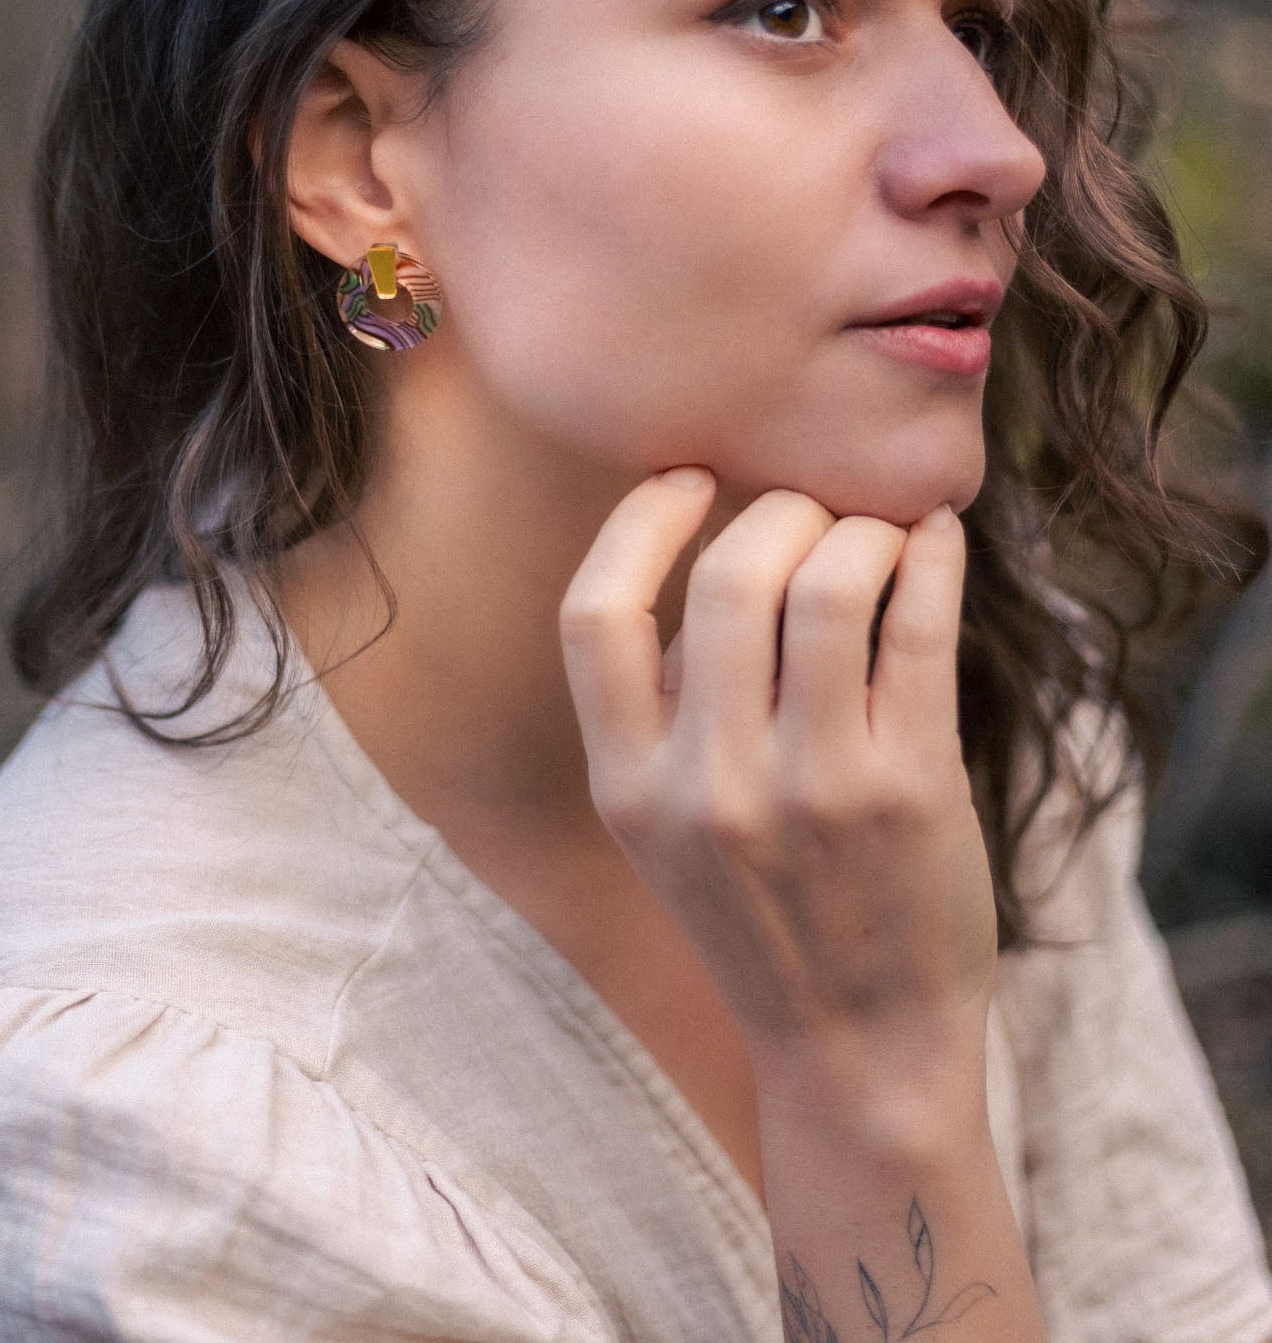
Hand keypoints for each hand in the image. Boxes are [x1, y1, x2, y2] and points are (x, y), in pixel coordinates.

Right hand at [558, 471, 997, 1094]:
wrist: (859, 1049)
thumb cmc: (763, 914)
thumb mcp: (664, 827)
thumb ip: (664, 705)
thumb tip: (717, 541)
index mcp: (626, 786)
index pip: (594, 614)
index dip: (639, 523)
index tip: (688, 479)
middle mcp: (710, 787)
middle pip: (734, 576)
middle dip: (783, 508)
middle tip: (812, 511)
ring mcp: (817, 788)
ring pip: (833, 583)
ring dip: (863, 528)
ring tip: (877, 534)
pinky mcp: (914, 787)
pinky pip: (921, 624)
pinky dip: (931, 556)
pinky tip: (934, 541)